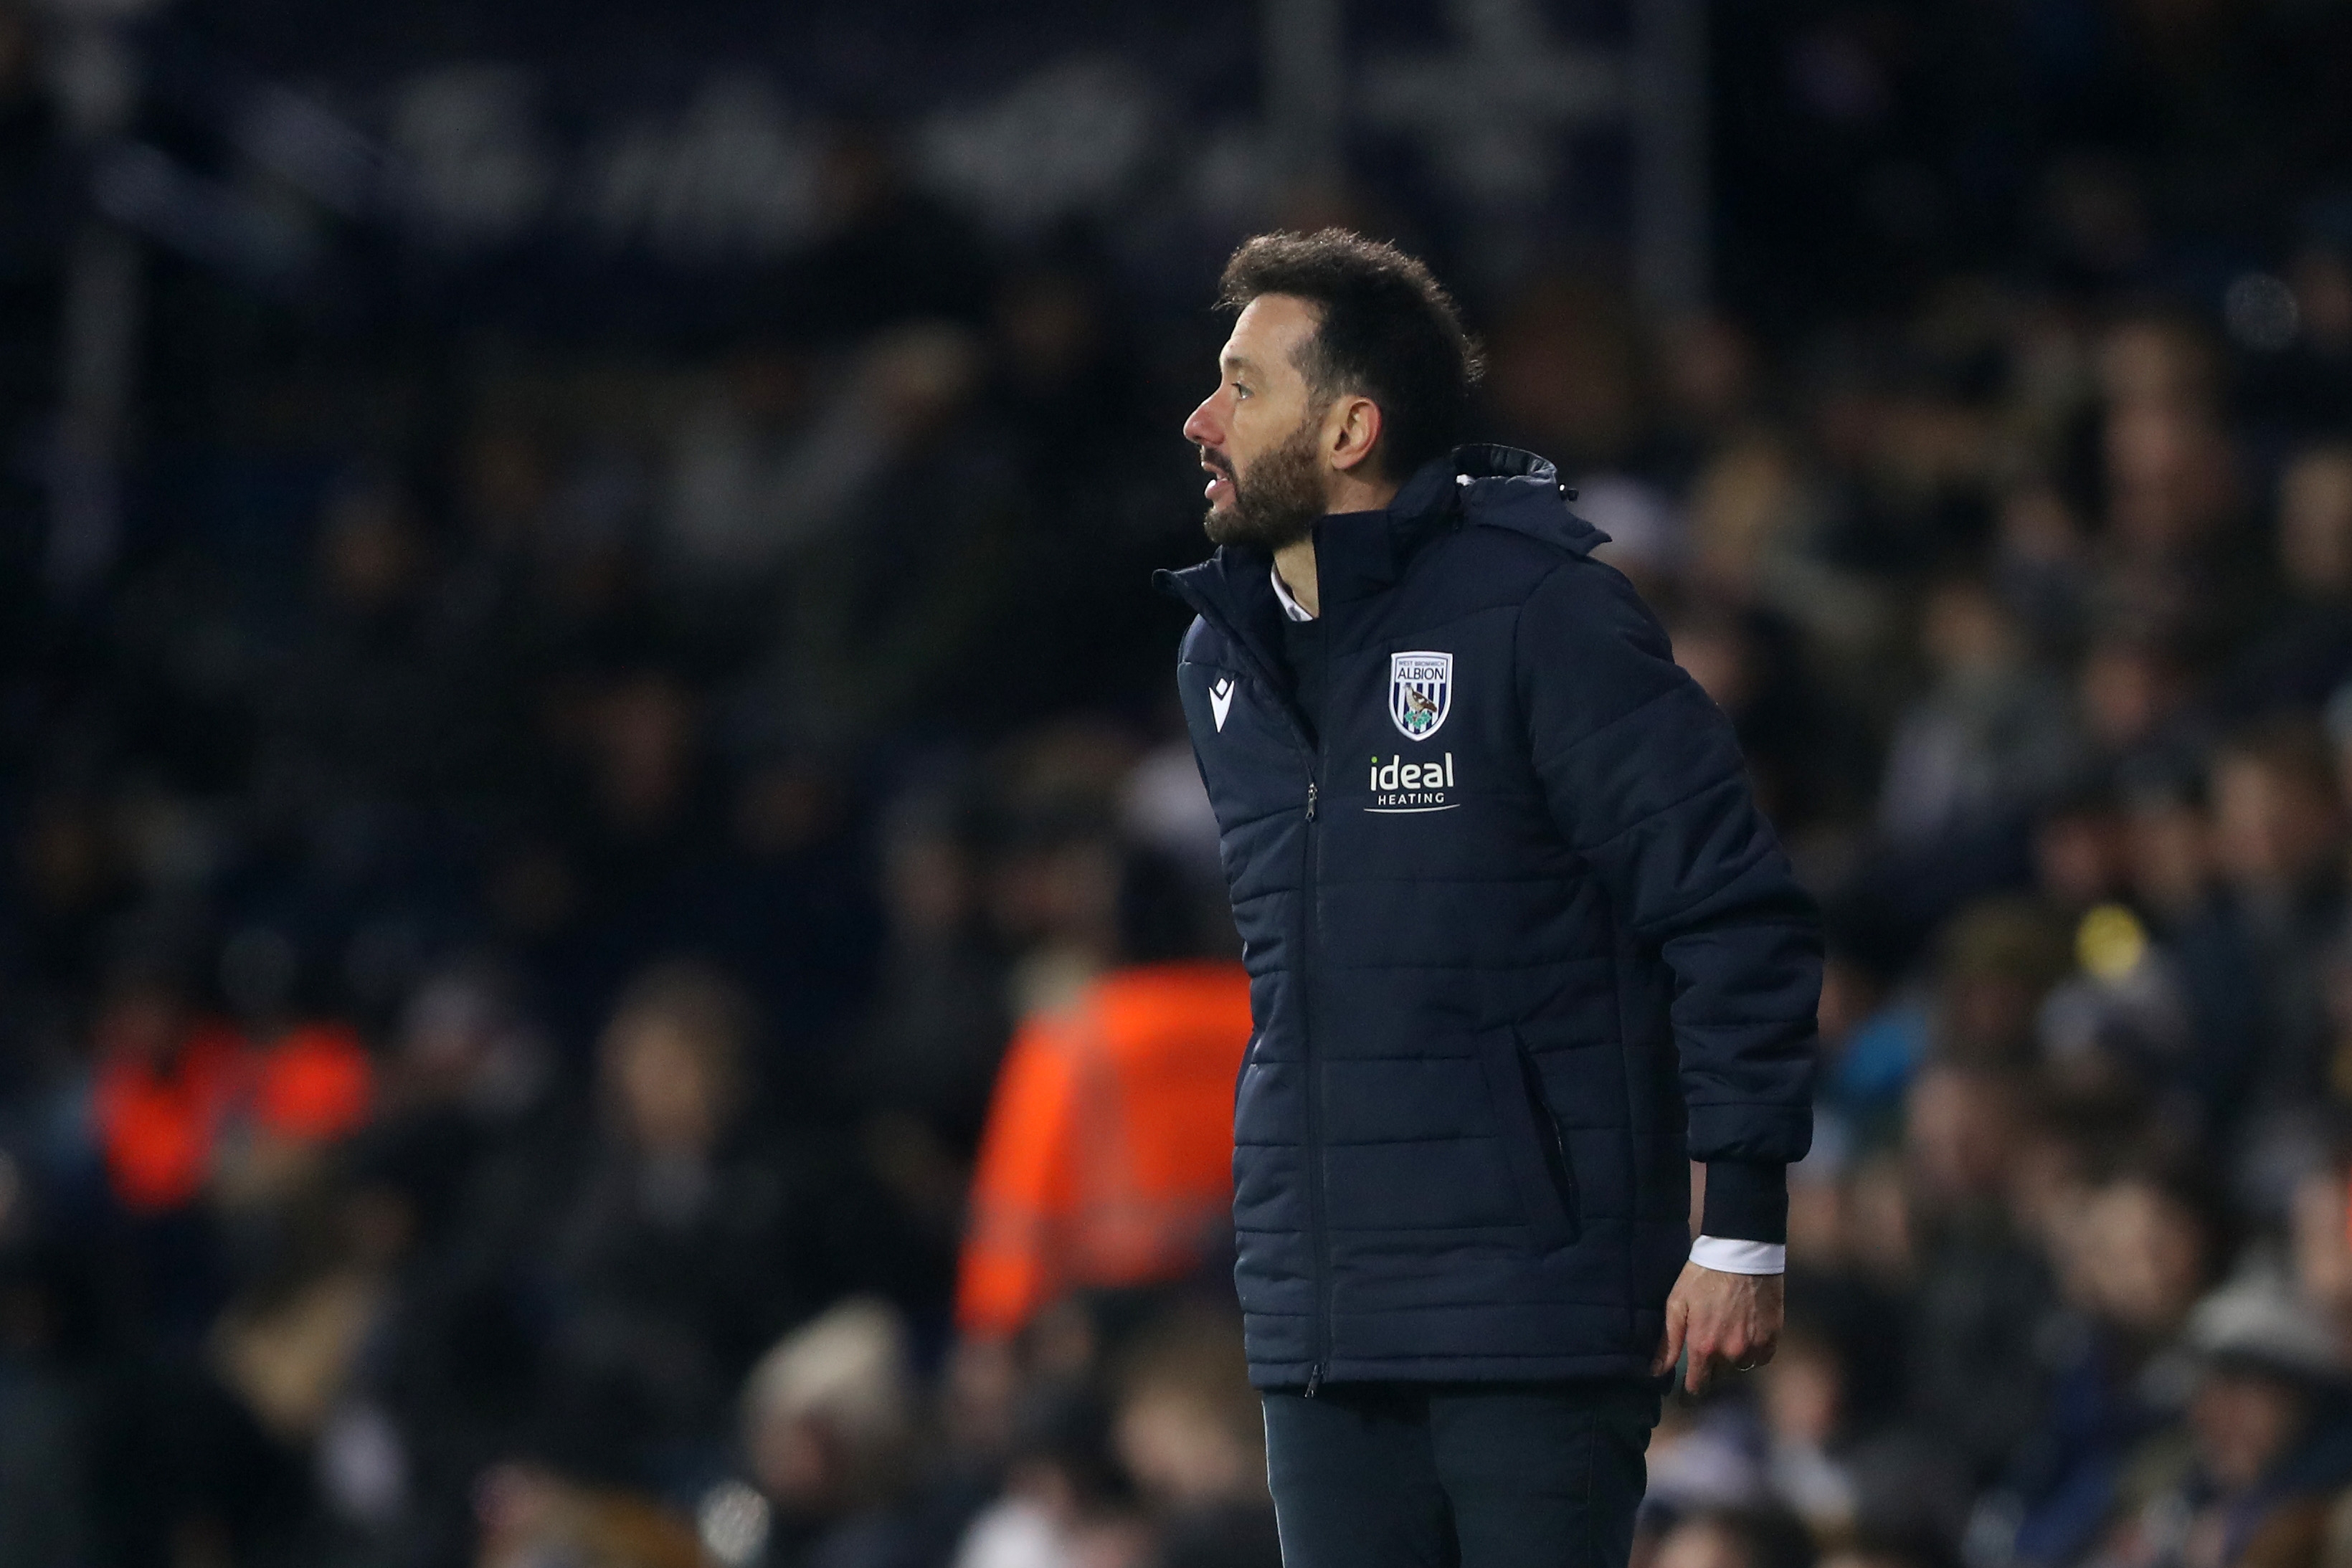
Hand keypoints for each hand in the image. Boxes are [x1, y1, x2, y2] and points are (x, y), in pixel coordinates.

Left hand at [1651, 1261, 1782, 1394]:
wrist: (1742, 1253)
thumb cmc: (1703, 1276)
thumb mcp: (1676, 1304)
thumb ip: (1668, 1342)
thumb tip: (1655, 1372)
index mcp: (1704, 1347)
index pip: (1697, 1386)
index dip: (1689, 1393)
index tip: (1685, 1396)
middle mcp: (1731, 1353)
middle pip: (1719, 1378)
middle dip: (1710, 1372)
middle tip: (1705, 1356)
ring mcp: (1755, 1347)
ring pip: (1740, 1368)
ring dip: (1731, 1361)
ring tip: (1724, 1338)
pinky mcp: (1773, 1338)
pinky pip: (1761, 1358)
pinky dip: (1752, 1352)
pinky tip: (1744, 1334)